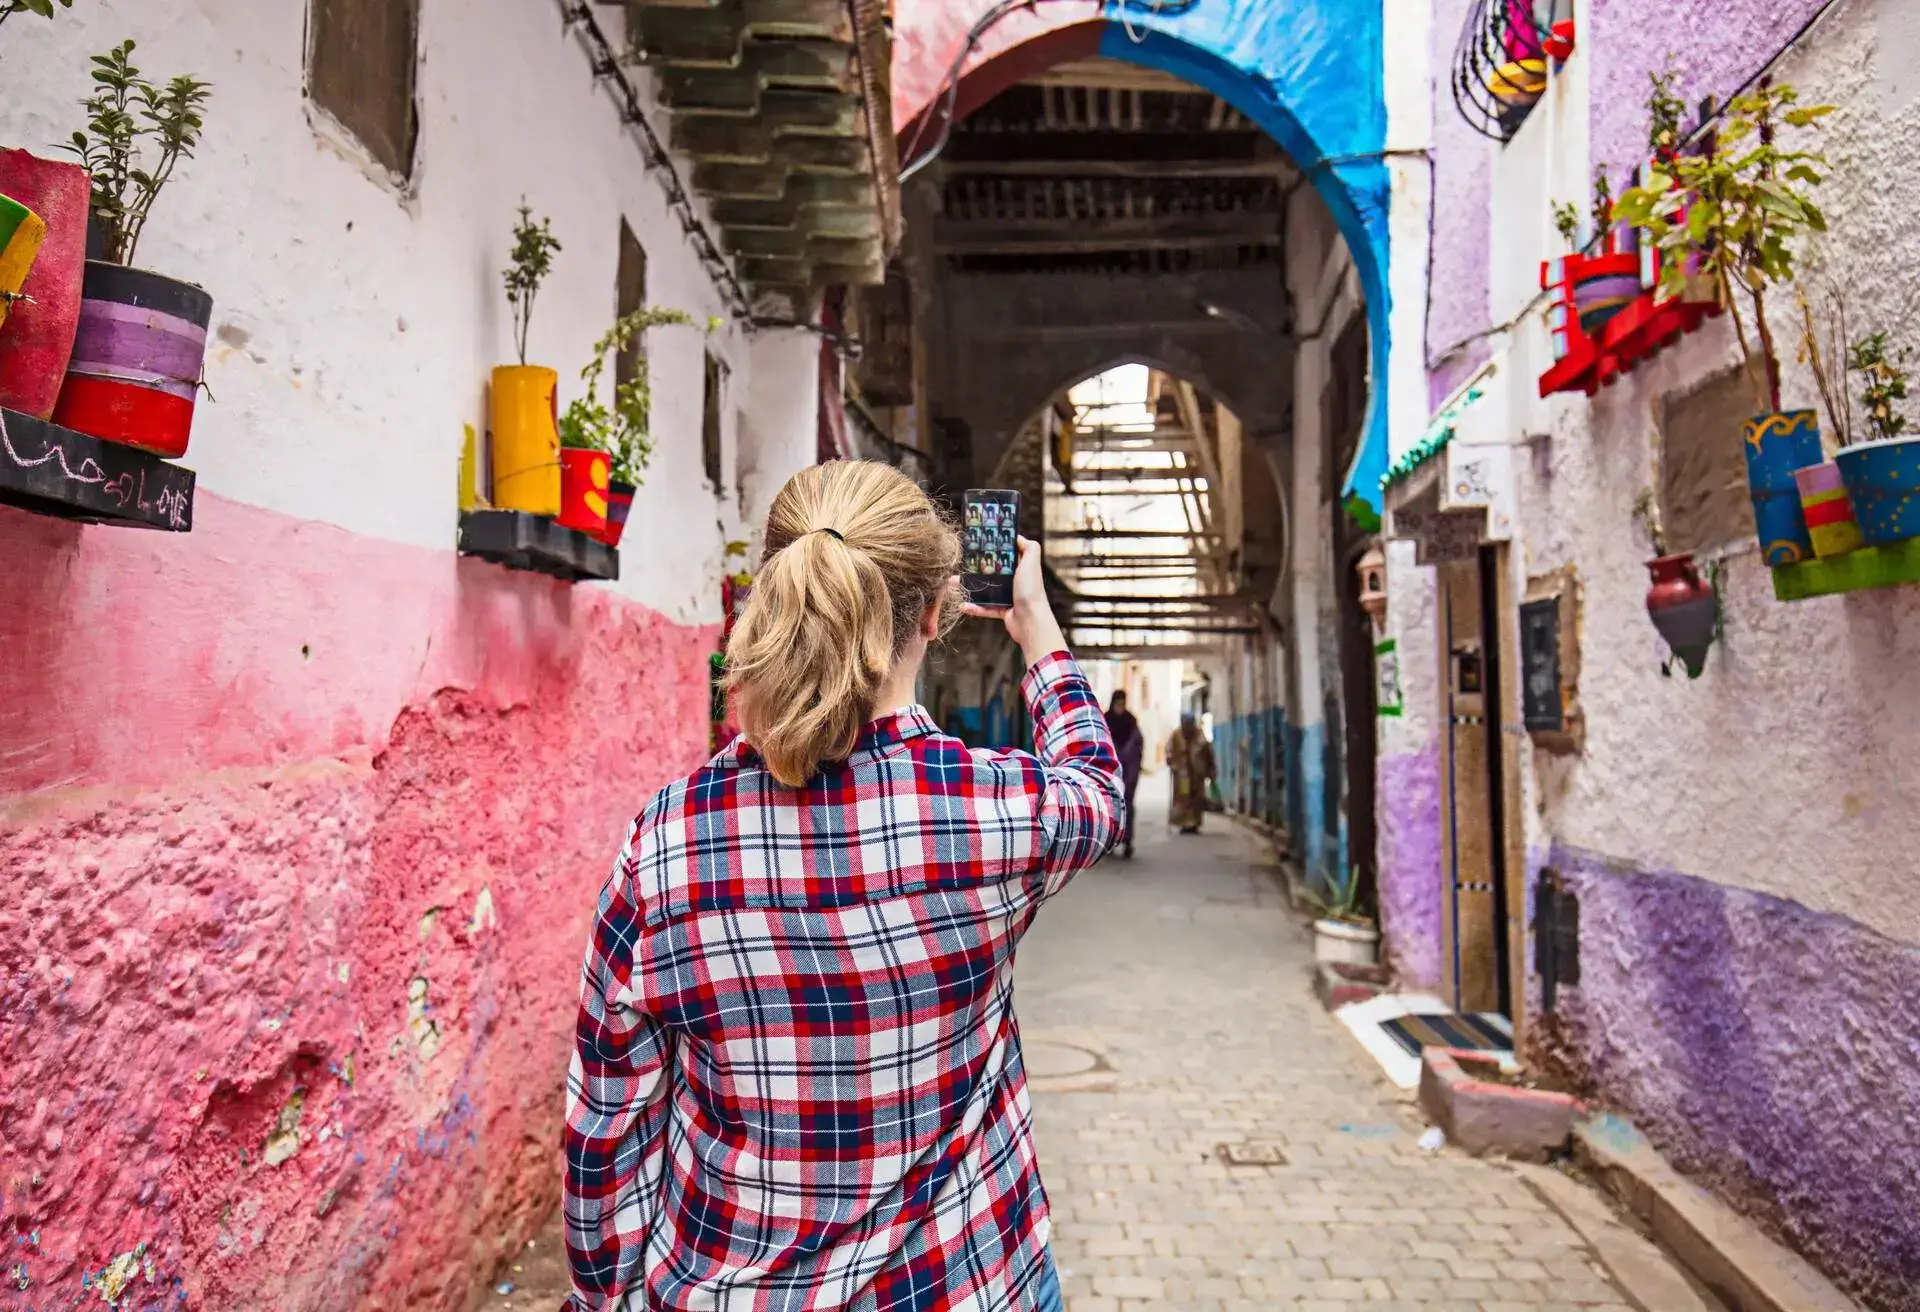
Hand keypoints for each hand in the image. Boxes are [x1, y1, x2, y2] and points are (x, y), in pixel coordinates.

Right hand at [963, 536, 1065, 665]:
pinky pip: (985, 608)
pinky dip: (974, 607)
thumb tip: (1017, 537)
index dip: (993, 549)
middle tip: (961, 564)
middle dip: (976, 568)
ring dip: (970, 587)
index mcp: (1021, 568)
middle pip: (992, 571)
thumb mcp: (1032, 562)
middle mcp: (1016, 581)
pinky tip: (962, 604)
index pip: (1005, 555)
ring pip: (986, 589)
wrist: (1030, 620)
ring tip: (954, 583)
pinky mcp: (1003, 611)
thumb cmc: (1031, 590)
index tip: (977, 544)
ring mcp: (1009, 596)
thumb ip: (1030, 547)